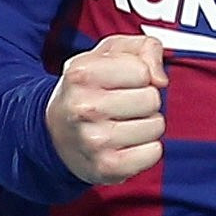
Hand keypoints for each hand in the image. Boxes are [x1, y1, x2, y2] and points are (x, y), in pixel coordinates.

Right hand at [46, 33, 168, 184]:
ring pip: (156, 126)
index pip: (143, 71)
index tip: (121, 82)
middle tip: (122, 106)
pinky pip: (153, 152)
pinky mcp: (106, 167)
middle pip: (152, 99)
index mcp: (81, 73)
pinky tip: (126, 144)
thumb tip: (160, 79)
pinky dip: (146, 149)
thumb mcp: (109, 54)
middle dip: (144, 100)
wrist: (54, 134)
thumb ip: (144, 47)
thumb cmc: (88, 89)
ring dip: (146, 125)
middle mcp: (84, 107)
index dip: (139, 75)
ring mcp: (94, 140)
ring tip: (122, 124)